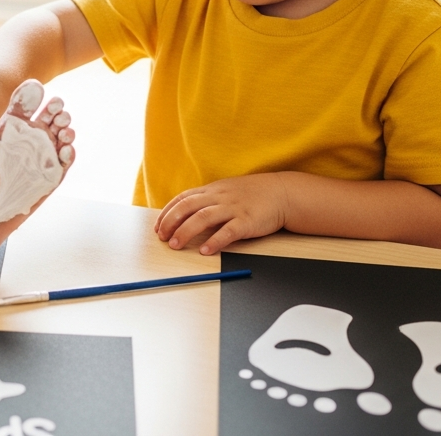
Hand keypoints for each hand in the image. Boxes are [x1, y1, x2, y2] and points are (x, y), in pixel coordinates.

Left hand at [154, 173, 289, 254]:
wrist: (282, 193)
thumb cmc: (252, 194)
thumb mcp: (225, 191)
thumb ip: (206, 200)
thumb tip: (185, 214)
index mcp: (212, 190)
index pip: (182, 199)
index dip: (167, 213)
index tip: (158, 227)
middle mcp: (219, 197)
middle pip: (188, 207)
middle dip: (171, 222)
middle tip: (162, 238)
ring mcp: (233, 208)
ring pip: (203, 218)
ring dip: (186, 232)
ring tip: (176, 245)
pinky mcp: (247, 221)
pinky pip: (228, 231)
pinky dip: (215, 241)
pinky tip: (205, 250)